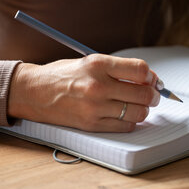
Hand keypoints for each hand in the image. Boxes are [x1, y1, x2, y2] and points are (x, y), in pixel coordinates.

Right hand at [7, 54, 159, 131]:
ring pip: (138, 113)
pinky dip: (130, 122)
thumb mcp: (89, 62)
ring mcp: (95, 107)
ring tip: (138, 106)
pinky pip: (125, 126)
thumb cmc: (63, 75)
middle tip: (153, 95)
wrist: (34, 92)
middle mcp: (98, 85)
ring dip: (144, 110)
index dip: (152, 77)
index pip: (140, 70)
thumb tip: (149, 79)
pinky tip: (123, 115)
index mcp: (98, 64)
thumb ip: (118, 69)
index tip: (152, 80)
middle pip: (144, 93)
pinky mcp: (91, 124)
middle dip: (154, 95)